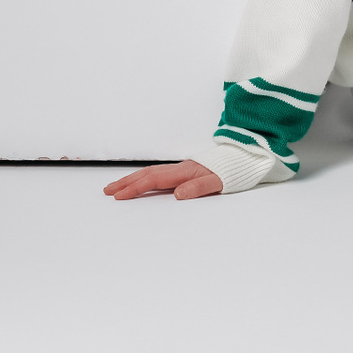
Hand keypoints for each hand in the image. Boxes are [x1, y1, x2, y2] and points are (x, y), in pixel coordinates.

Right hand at [102, 160, 221, 200]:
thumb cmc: (233, 170)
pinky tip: (140, 183)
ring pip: (151, 173)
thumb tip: (178, 195)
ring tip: (116, 186)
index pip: (154, 180)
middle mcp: (180, 168)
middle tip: (107, 191)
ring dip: (132, 179)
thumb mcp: (220, 181)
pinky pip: (159, 174)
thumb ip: (199, 187)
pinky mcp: (185, 171)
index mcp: (185, 172)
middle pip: (147, 174)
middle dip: (126, 182)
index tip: (119, 196)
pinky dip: (144, 178)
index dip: (135, 188)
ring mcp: (181, 169)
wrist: (244, 157)